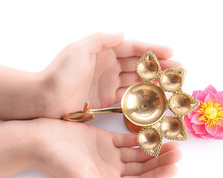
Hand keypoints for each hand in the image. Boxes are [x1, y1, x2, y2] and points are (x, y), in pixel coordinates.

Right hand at [32, 118, 181, 177]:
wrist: (40, 140)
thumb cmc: (57, 162)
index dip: (158, 177)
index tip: (174, 168)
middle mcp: (111, 170)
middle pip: (142, 169)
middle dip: (161, 162)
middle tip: (178, 152)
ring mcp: (109, 154)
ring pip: (137, 154)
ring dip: (154, 150)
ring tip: (171, 143)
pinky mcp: (104, 139)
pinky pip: (126, 140)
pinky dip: (139, 138)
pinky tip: (152, 134)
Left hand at [40, 32, 179, 117]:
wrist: (45, 98)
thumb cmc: (61, 72)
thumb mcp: (80, 48)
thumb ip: (102, 40)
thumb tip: (123, 33)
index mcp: (103, 52)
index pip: (133, 49)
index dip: (152, 50)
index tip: (171, 52)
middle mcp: (108, 66)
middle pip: (138, 65)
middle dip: (158, 66)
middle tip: (177, 70)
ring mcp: (107, 83)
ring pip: (135, 80)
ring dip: (153, 81)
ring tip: (171, 84)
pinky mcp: (105, 99)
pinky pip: (126, 96)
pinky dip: (140, 96)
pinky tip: (153, 97)